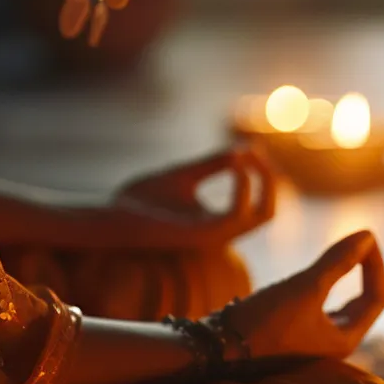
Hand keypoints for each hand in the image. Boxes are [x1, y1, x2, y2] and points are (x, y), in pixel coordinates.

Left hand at [105, 144, 276, 248]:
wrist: (113, 217)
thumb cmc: (144, 200)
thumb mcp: (186, 174)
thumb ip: (214, 163)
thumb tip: (246, 148)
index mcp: (217, 221)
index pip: (258, 204)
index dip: (262, 176)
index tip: (250, 149)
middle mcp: (220, 231)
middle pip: (267, 213)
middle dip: (270, 181)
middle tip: (257, 155)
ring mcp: (212, 235)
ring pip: (261, 217)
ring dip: (262, 182)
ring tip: (246, 157)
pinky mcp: (200, 235)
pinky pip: (235, 215)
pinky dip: (242, 189)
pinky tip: (236, 167)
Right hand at [225, 231, 383, 361]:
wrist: (218, 347)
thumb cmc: (265, 322)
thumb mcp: (305, 287)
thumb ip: (338, 262)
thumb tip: (367, 234)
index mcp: (345, 340)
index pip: (376, 298)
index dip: (376, 265)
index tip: (364, 238)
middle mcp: (333, 344)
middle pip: (363, 301)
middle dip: (363, 268)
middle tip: (356, 239)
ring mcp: (313, 339)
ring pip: (339, 302)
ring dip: (342, 274)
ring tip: (337, 250)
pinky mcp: (292, 332)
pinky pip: (318, 304)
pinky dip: (320, 283)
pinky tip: (309, 272)